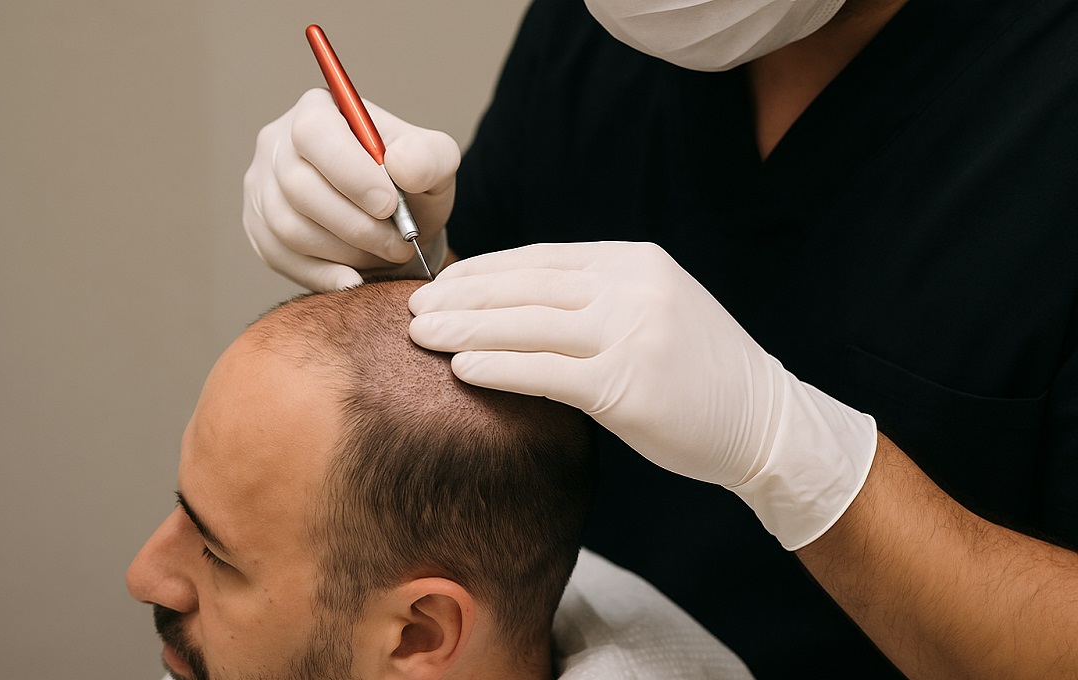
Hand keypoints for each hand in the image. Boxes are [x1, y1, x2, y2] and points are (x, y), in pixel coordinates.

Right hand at [243, 88, 458, 290]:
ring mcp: (262, 187)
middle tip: (399, 244)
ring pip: (289, 227)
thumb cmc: (410, 183)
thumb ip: (429, 158)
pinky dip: (321, 274)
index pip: (314, 133)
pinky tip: (354, 279)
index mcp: (317, 110)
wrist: (393, 219)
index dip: (349, 172)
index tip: (389, 205)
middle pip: (299, 187)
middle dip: (356, 224)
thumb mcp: (435, 163)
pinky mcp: (259, 228)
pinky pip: (280, 257)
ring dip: (344, 250)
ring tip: (385, 254)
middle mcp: (277, 143)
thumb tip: (400, 165)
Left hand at [408, 242, 876, 548]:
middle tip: (413, 306)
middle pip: (525, 285)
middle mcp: (632, 286)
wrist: (765, 420)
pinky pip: (546, 370)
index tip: (441, 283)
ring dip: (465, 327)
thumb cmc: (699, 372)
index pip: (539, 258)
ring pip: (527, 323)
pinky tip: (460, 366)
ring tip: (420, 333)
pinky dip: (498, 366)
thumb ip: (595, 298)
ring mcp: (632, 332)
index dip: (483, 270)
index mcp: (635, 262)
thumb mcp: (654, 309)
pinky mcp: (627, 384)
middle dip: (461, 295)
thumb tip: (514, 302)